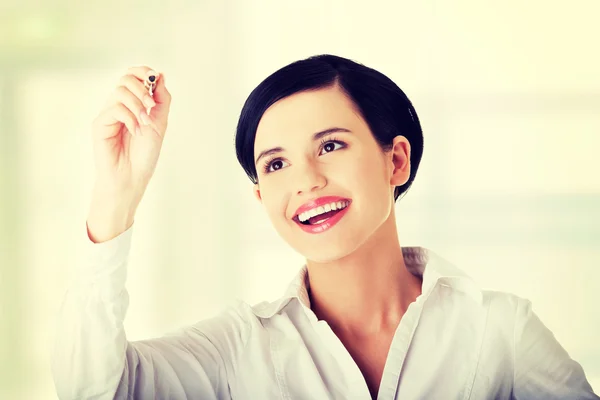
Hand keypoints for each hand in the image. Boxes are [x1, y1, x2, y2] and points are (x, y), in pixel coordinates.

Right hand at [87, 66, 171, 241]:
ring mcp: (108, 114)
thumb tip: (160, 75)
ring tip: (144, 124)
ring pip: (120, 91)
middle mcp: (119, 106)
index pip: (134, 76)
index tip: (154, 78)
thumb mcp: (160, 123)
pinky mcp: (100, 123)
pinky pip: (114, 108)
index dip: (143, 71)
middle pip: (126, 79)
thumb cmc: (145, 154)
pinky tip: (135, 131)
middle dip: (142, 89)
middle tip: (151, 107)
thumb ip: (161, 99)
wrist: (132, 177)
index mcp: (134, 104)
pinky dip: (129, 118)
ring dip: (138, 105)